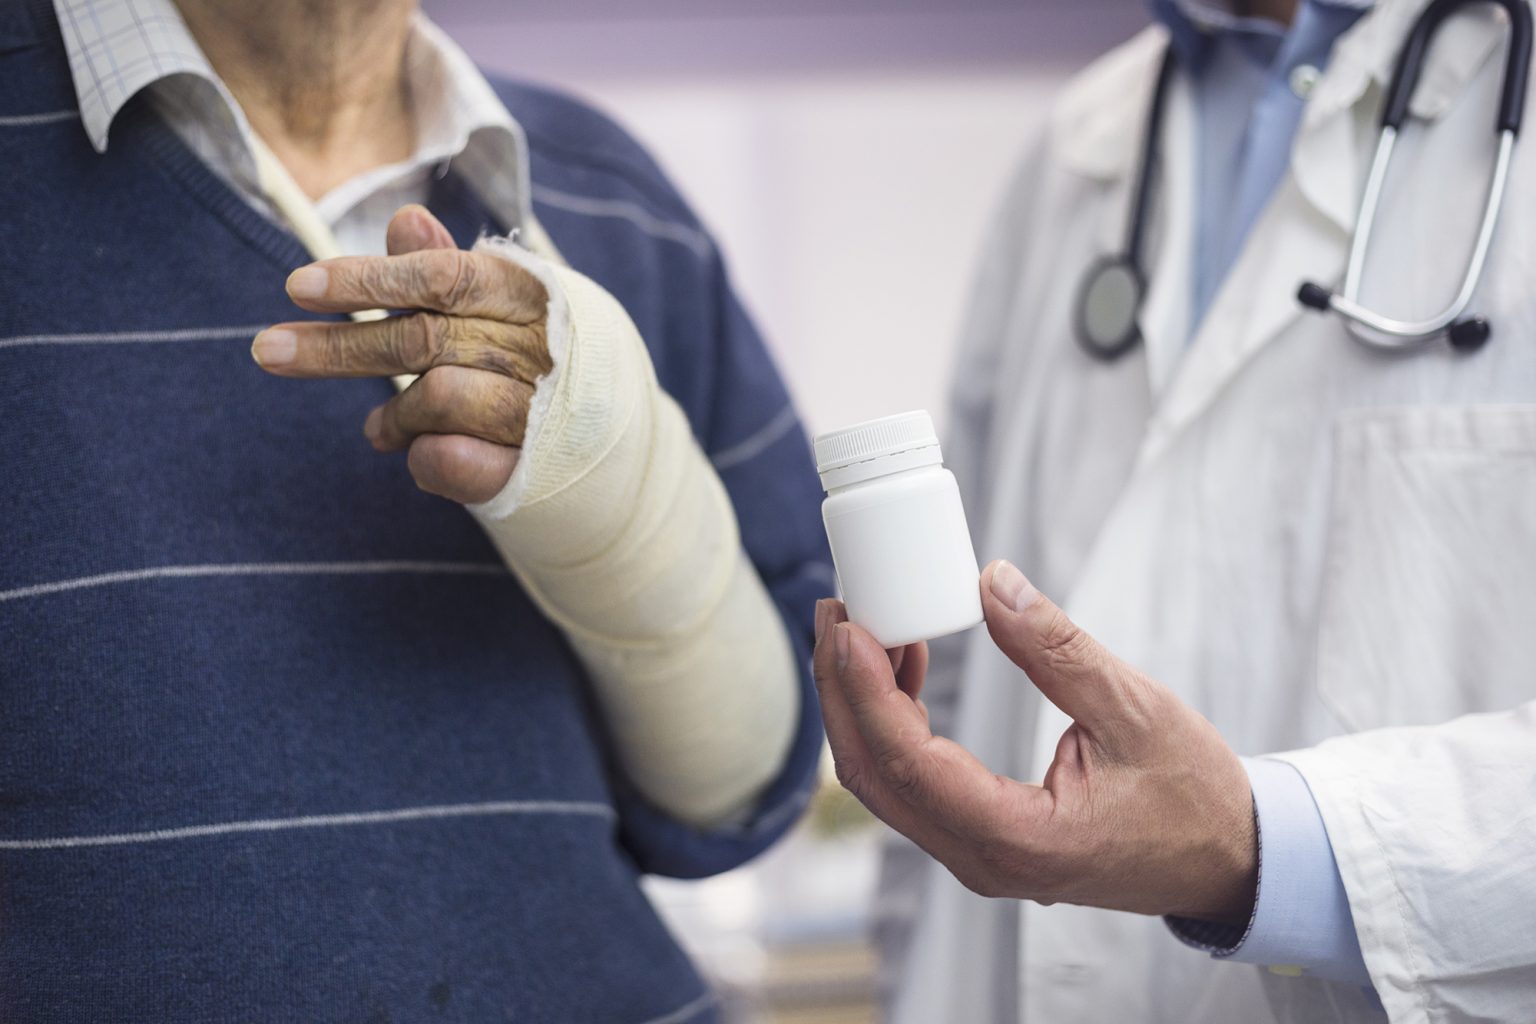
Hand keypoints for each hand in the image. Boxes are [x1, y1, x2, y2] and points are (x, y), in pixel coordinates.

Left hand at [251, 205, 550, 503]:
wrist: (607, 437)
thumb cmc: (532, 355)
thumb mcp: (493, 302)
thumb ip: (442, 266)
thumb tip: (405, 217)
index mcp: (529, 295)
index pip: (442, 277)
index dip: (368, 280)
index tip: (297, 287)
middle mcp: (539, 349)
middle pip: (423, 340)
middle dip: (340, 348)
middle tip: (268, 351)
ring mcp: (540, 411)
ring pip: (438, 398)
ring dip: (395, 415)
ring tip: (379, 428)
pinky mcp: (533, 467)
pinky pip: (455, 460)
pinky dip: (422, 457)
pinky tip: (413, 451)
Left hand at [813, 560, 1257, 923]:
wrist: (1229, 861)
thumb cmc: (1193, 793)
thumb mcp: (1134, 709)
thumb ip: (1056, 649)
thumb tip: (989, 582)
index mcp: (1018, 839)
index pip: (909, 763)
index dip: (867, 690)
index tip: (849, 626)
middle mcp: (982, 859)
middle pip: (874, 776)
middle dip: (842, 690)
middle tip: (836, 610)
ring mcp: (976, 855)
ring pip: (885, 783)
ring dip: (862, 705)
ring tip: (864, 626)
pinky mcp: (982, 838)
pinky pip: (913, 784)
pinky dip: (895, 723)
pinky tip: (907, 665)